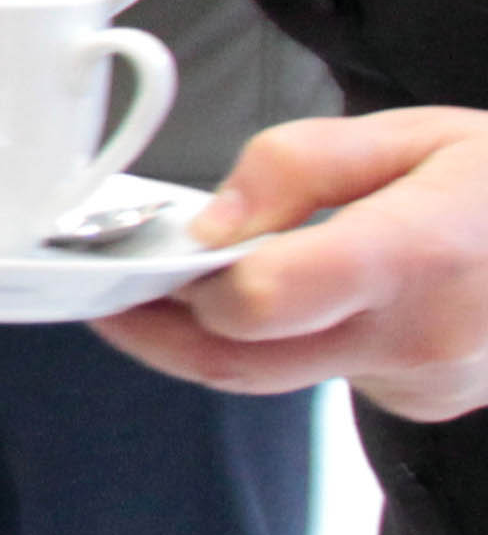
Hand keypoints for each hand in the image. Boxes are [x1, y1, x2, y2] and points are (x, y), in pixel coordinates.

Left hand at [99, 111, 487, 422]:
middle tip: (111, 291)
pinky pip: (327, 376)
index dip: (181, 286)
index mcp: (412, 255)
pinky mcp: (423, 401)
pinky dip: (292, 340)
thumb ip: (297, 166)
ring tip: (195, 279)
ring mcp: (423, 380)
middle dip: (157, 331)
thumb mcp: (415, 133)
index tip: (137, 255)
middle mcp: (417, 334)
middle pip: (240, 363)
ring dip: (224, 335)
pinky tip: (305, 294)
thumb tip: (209, 223)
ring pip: (277, 376)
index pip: (258, 302)